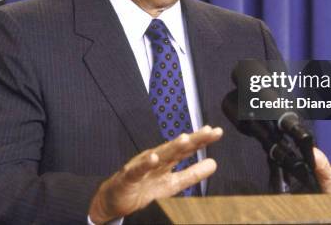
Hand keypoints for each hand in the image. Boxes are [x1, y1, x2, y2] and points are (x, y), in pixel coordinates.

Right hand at [88, 125, 222, 223]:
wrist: (114, 199)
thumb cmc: (143, 188)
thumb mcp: (173, 184)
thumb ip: (192, 174)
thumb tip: (214, 164)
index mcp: (167, 160)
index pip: (187, 149)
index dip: (201, 140)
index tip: (216, 132)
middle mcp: (156, 159)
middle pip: (177, 148)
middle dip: (193, 139)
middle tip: (209, 131)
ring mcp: (142, 166)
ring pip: (159, 155)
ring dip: (172, 147)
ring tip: (185, 140)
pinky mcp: (128, 177)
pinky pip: (137, 170)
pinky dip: (145, 164)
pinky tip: (154, 159)